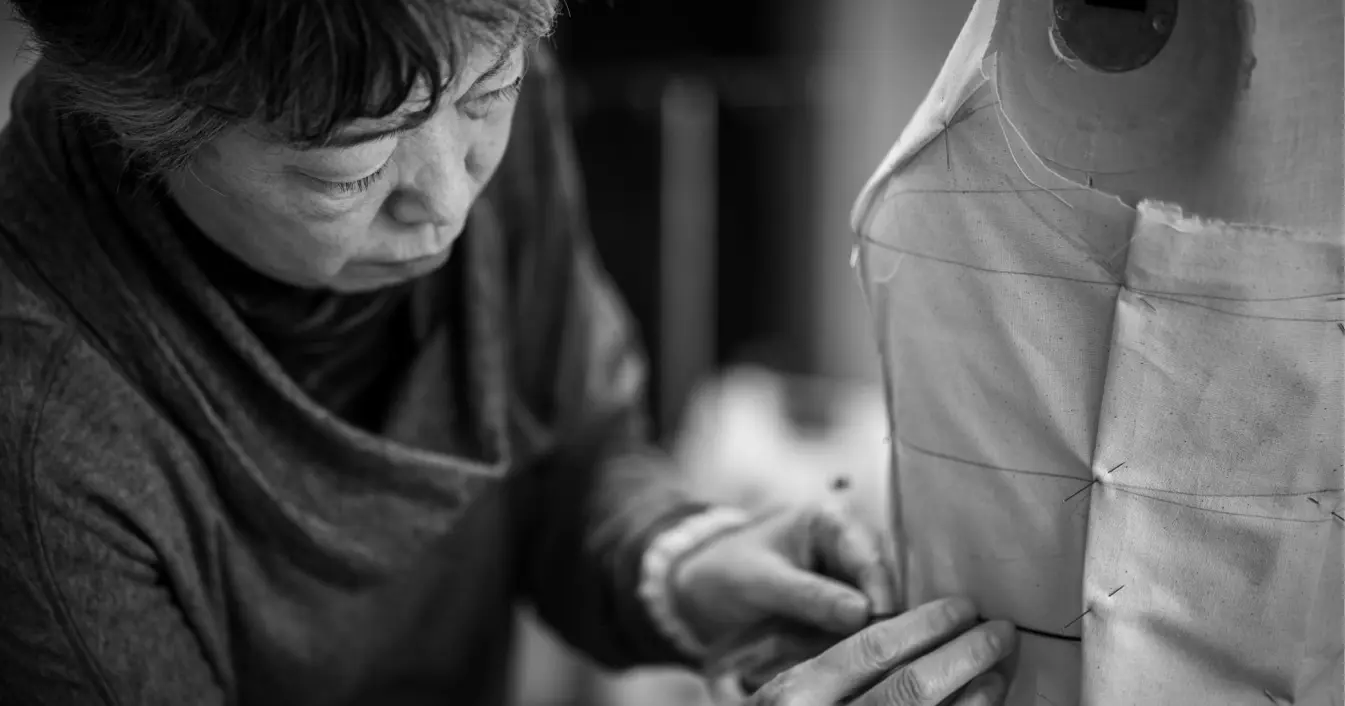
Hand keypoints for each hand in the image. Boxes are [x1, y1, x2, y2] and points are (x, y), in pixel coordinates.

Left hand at [671, 504, 896, 648]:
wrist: (700, 595)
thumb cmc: (727, 572)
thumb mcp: (761, 581)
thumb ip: (810, 595)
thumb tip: (863, 614)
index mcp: (830, 522)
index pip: (869, 557)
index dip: (880, 594)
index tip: (879, 627)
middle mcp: (848, 549)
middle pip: (881, 587)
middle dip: (875, 621)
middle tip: (868, 652)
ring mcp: (846, 584)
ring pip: (872, 615)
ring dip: (860, 639)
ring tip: (847, 662)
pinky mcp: (840, 615)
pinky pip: (853, 634)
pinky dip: (846, 649)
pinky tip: (837, 666)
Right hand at [748, 597, 1015, 705]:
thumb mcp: (789, 694)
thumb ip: (833, 666)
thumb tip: (908, 630)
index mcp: (794, 695)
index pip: (873, 649)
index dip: (926, 625)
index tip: (962, 607)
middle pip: (911, 687)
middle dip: (964, 654)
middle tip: (1000, 631)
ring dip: (975, 691)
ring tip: (999, 666)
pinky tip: (986, 701)